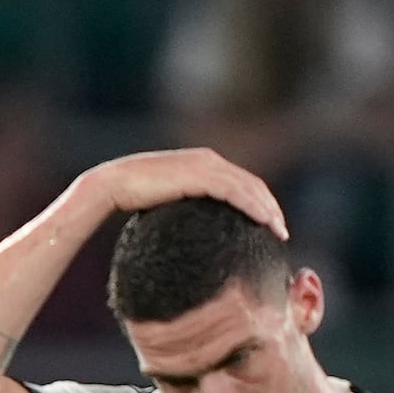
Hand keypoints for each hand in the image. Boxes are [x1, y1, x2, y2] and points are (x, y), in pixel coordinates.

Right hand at [72, 147, 293, 241]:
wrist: (112, 185)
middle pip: (251, 184)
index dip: (259, 202)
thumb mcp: (168, 202)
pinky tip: (264, 222)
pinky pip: (235, 192)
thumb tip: (195, 231)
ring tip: (279, 231)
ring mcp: (204, 166)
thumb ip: (187, 208)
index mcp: (203, 163)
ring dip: (267, 209)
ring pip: (248, 187)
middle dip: (270, 208)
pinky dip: (253, 207)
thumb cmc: (134, 198)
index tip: (270, 226)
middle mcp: (208, 160)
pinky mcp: (198, 176)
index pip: (241, 182)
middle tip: (282, 232)